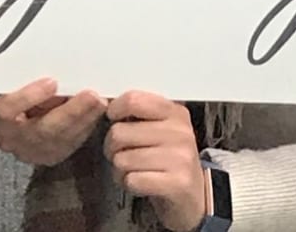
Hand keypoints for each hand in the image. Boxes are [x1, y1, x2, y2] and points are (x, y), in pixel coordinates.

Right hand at [0, 78, 106, 165]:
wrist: (19, 120)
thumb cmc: (20, 94)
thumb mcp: (19, 84)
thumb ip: (30, 79)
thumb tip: (56, 66)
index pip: (6, 110)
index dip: (27, 97)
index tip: (51, 82)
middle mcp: (12, 139)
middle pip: (41, 129)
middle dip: (70, 112)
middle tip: (91, 95)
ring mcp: (32, 152)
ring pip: (61, 140)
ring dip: (84, 119)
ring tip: (100, 102)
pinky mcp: (52, 156)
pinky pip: (72, 143)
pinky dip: (87, 126)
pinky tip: (98, 112)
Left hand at [104, 91, 205, 231]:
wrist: (192, 196)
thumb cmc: (168, 159)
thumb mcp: (160, 129)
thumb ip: (137, 114)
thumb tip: (103, 103)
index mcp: (175, 113)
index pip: (134, 100)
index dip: (114, 111)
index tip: (114, 120)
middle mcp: (180, 132)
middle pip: (119, 133)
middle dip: (111, 148)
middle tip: (122, 154)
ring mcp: (181, 158)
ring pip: (122, 159)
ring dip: (120, 170)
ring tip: (132, 171)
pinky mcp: (177, 183)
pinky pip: (132, 180)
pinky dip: (129, 184)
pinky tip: (139, 184)